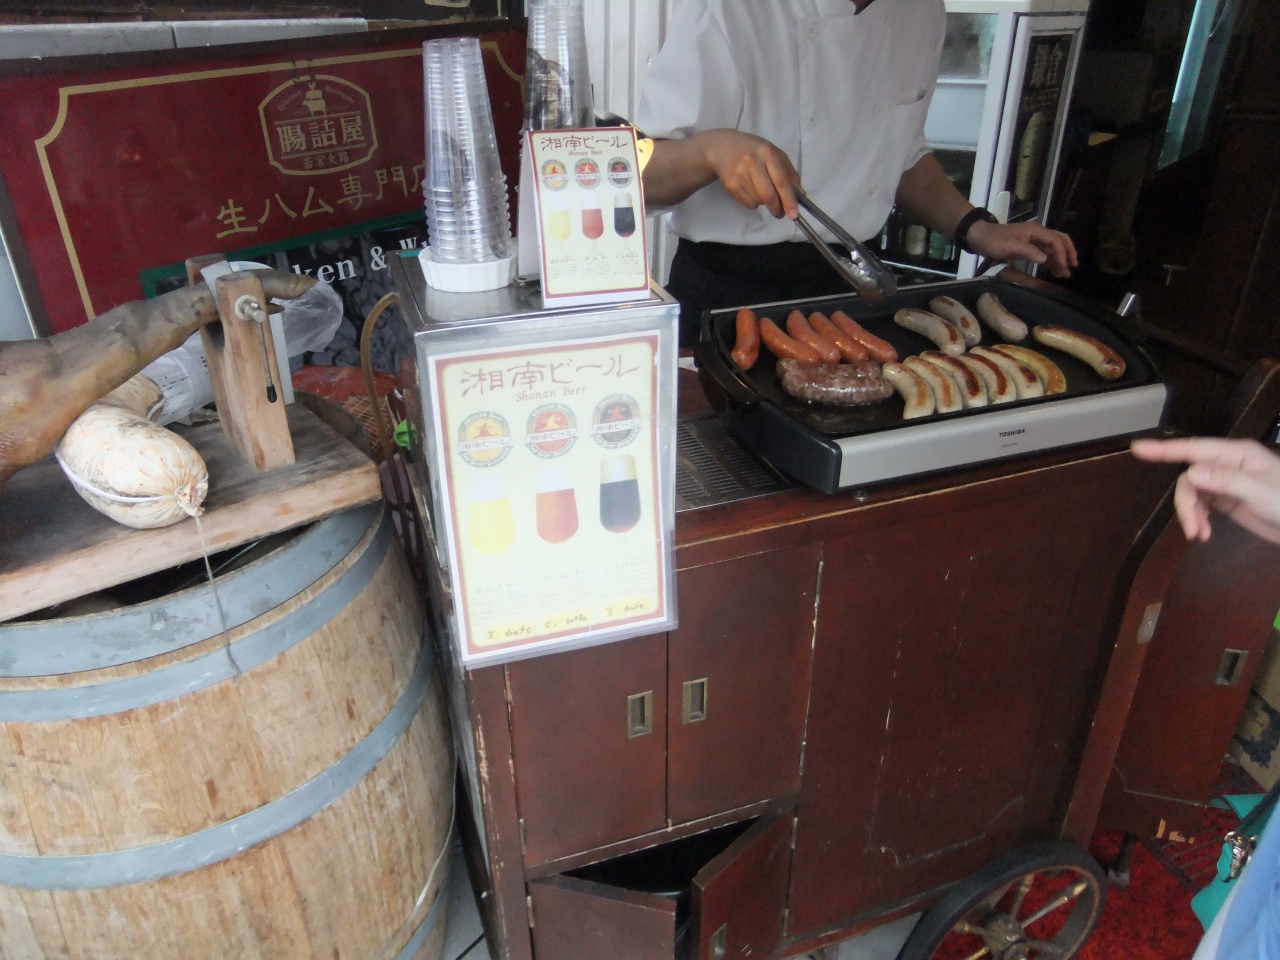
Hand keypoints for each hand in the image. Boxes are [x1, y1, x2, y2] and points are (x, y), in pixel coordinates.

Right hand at [698, 129, 800, 219]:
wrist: (722, 147)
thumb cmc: (754, 151)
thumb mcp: (774, 154)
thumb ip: (789, 173)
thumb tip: (800, 195)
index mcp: (768, 152)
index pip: (781, 180)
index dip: (789, 199)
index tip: (794, 215)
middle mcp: (752, 162)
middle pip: (768, 195)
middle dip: (777, 208)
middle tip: (780, 213)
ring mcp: (739, 174)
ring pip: (759, 201)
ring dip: (764, 202)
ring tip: (760, 189)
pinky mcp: (730, 184)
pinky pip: (748, 204)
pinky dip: (753, 203)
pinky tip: (750, 190)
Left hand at [965, 219, 1078, 278]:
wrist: (980, 237)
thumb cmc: (994, 241)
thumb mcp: (1011, 247)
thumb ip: (1030, 252)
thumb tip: (1046, 259)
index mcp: (1036, 231)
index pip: (1056, 240)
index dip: (1062, 253)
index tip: (1065, 266)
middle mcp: (1038, 233)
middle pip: (1059, 240)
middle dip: (1067, 253)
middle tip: (1073, 266)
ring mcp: (1033, 240)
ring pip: (1052, 248)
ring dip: (1059, 259)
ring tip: (1064, 274)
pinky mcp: (1028, 247)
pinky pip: (1043, 253)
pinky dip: (1050, 261)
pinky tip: (1054, 270)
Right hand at [1131, 437, 1279, 543]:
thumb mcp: (1261, 493)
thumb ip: (1227, 481)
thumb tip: (1191, 472)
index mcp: (1237, 455)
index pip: (1194, 449)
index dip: (1165, 448)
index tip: (1137, 448)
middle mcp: (1227, 465)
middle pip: (1190, 478)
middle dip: (1186, 503)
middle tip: (1192, 528)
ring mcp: (1226, 482)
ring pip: (1193, 493)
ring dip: (1191, 514)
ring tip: (1198, 534)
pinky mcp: (1227, 500)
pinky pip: (1201, 505)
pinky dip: (1198, 519)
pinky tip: (1203, 533)